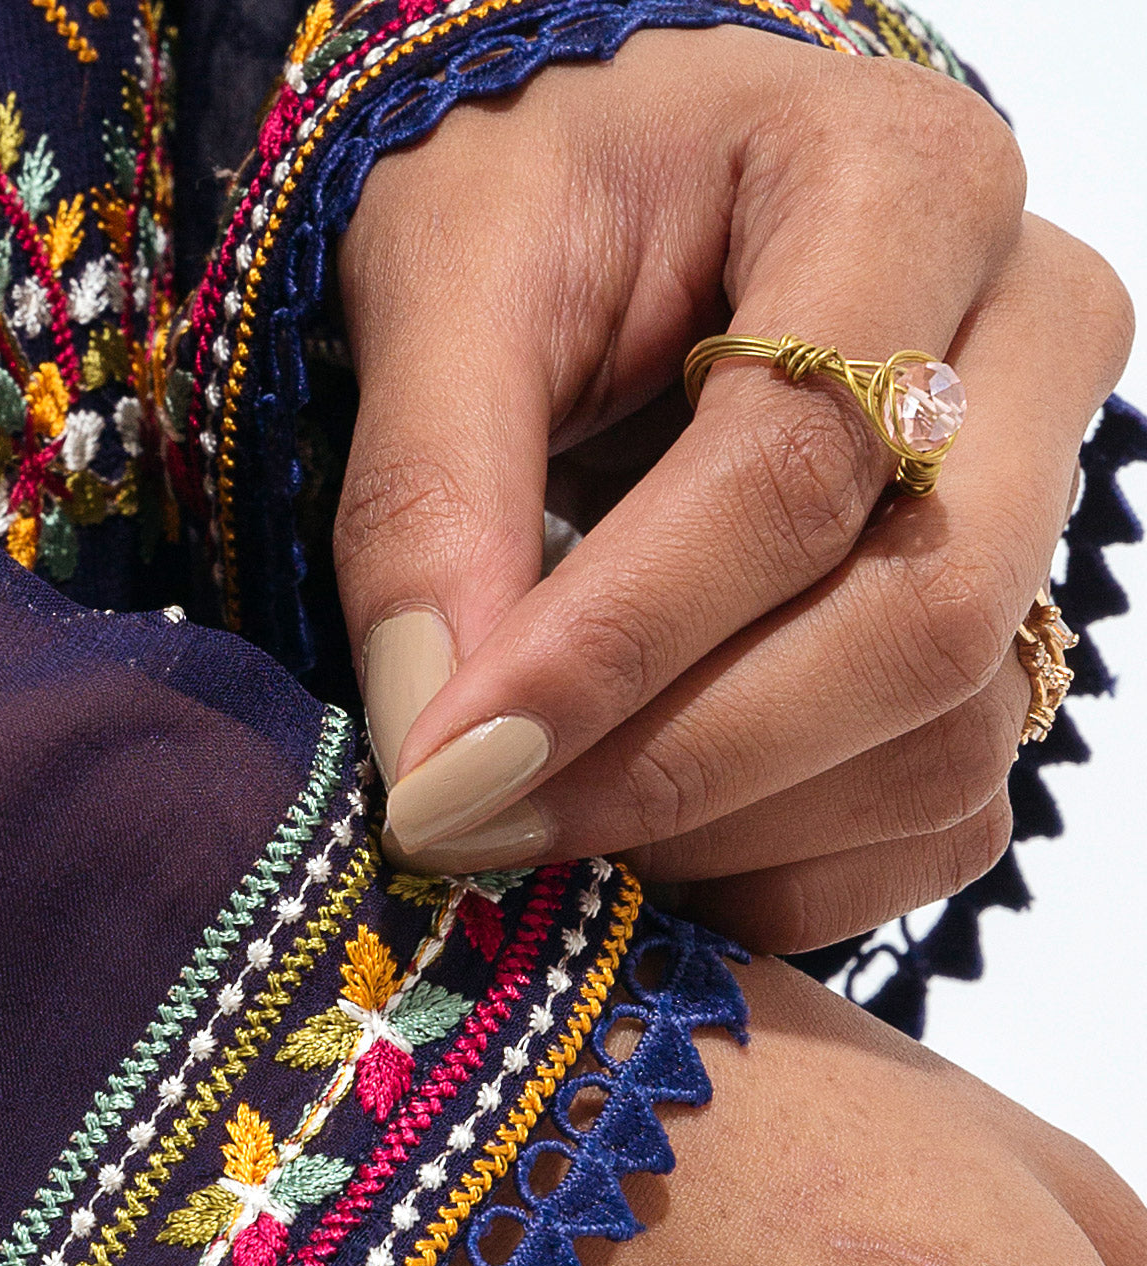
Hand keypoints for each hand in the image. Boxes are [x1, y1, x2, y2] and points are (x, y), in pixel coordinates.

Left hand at [335, 26, 1132, 951]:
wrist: (629, 199)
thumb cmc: (545, 201)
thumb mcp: (450, 286)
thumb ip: (428, 499)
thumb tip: (440, 747)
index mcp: (904, 188)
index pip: (791, 470)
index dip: (614, 646)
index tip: (450, 771)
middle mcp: (1023, 343)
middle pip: (915, 628)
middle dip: (679, 764)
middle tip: (483, 823)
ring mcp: (1040, 504)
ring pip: (941, 744)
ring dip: (723, 831)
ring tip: (546, 810)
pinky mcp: (1011, 633)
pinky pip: (943, 817)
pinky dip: (785, 874)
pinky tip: (649, 837)